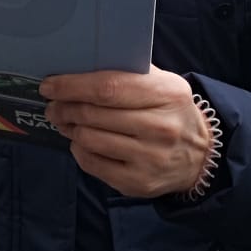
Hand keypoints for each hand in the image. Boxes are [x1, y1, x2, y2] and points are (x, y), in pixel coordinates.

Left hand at [42, 66, 213, 198]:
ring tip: (65, 121)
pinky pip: (92, 164)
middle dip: (64, 107)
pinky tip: (81, 141)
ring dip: (70, 128)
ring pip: (89, 139)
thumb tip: (81, 67)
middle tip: (53, 104)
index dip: (72, 86)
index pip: (109, 88)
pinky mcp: (138, 183)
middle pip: (94, 114)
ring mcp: (149, 159)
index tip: (50, 85)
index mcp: (167, 94)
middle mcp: (160, 128)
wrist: (201, 156)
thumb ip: (130, 72)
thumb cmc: (172, 112)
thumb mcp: (164, 84)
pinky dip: (79, 150)